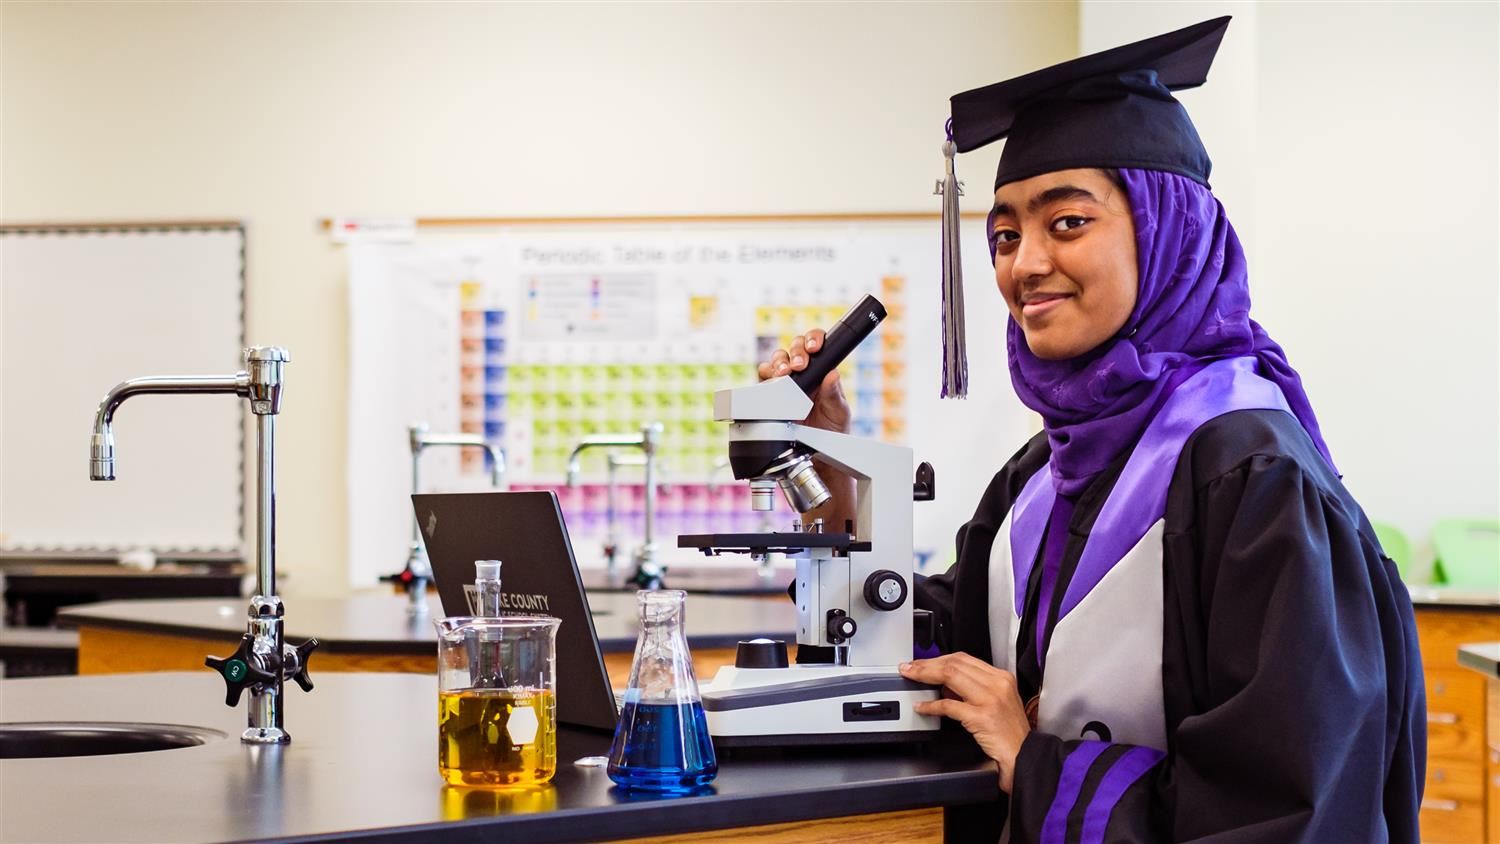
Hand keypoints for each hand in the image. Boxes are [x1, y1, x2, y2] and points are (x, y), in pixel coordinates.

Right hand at [756, 328, 850, 434]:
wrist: (817, 453)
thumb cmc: (832, 429)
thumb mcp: (839, 411)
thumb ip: (834, 394)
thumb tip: (833, 374)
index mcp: (821, 370)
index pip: (816, 344)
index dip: (813, 339)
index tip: (814, 348)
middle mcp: (803, 373)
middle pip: (794, 348)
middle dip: (795, 352)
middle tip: (799, 365)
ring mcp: (785, 383)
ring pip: (777, 360)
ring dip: (779, 363)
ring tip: (784, 373)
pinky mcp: (770, 395)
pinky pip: (763, 379)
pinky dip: (765, 378)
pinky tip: (771, 383)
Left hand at [901, 653, 1031, 792]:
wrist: (1024, 755)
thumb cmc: (1010, 732)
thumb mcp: (996, 702)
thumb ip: (973, 689)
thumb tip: (945, 684)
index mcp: (1001, 677)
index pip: (964, 658)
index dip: (939, 658)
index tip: (923, 662)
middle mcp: (997, 684)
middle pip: (955, 663)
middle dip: (927, 664)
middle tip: (910, 667)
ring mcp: (990, 699)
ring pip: (951, 676)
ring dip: (925, 675)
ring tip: (912, 677)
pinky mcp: (982, 717)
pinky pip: (949, 705)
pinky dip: (932, 705)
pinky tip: (923, 707)